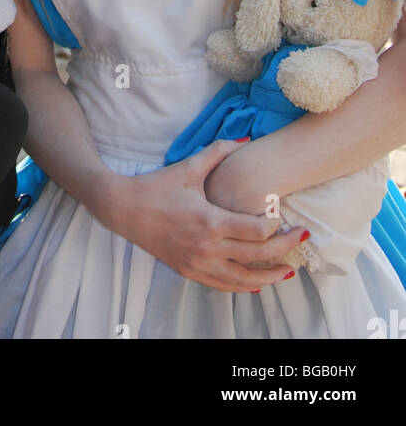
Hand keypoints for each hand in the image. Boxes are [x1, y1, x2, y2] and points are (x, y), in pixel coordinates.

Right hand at [93, 140, 303, 291]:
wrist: (124, 209)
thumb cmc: (156, 187)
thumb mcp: (188, 167)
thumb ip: (219, 152)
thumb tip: (247, 140)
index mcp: (210, 221)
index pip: (256, 230)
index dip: (276, 225)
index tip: (284, 215)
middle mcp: (207, 247)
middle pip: (257, 255)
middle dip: (285, 249)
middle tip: (302, 238)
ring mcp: (197, 263)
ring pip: (244, 279)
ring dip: (270, 276)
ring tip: (289, 270)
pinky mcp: (189, 272)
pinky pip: (223, 285)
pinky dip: (243, 286)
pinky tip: (257, 282)